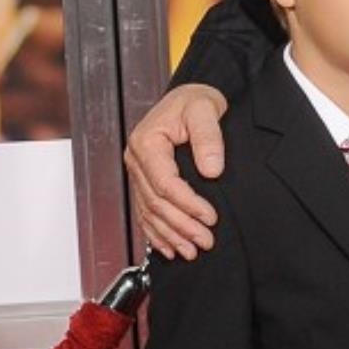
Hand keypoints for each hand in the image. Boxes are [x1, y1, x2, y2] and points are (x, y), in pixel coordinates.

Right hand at [126, 82, 226, 258]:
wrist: (190, 97)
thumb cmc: (196, 101)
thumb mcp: (205, 110)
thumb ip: (209, 137)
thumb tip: (212, 170)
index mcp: (147, 143)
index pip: (165, 184)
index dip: (188, 204)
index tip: (210, 217)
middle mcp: (137, 159)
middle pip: (156, 203)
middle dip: (182, 226)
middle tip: (206, 241)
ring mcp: (138, 172)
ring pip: (149, 212)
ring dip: (170, 235)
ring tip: (192, 251)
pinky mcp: (144, 180)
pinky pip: (145, 212)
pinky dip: (157, 232)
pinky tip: (170, 247)